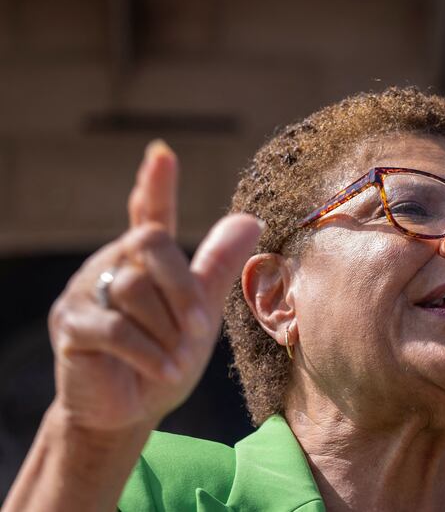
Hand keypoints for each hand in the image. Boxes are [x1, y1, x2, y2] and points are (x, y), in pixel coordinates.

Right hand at [48, 140, 262, 431]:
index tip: (163, 154)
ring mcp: (86, 290)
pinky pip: (116, 329)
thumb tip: (251, 219)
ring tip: (179, 360)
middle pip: (150, 244)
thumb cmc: (167, 355)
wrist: (129, 410)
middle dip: (183, 289)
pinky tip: (165, 370)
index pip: (150, 213)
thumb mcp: (201, 311)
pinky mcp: (71, 324)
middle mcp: (112, 263)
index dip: (156, 185)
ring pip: (135, 289)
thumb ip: (217, 267)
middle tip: (202, 329)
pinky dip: (149, 353)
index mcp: (145, 259)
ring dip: (168, 330)